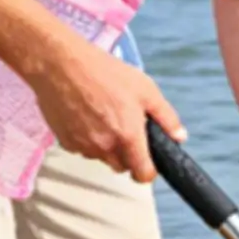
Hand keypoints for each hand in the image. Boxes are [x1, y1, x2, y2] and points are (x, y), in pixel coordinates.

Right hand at [28, 36, 183, 182]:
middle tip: (124, 127)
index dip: (148, 171)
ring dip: (106, 146)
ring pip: (101, 157)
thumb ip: (166, 117)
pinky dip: (86, 138)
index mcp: (128, 136)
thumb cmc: (104, 72)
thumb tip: (179, 137)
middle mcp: (105, 147)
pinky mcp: (65, 142)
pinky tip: (85, 115)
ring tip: (102, 115)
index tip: (147, 162)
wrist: (60, 64)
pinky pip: (82, 149)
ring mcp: (83, 146)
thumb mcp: (145, 89)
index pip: (142, 174)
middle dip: (126, 154)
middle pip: (121, 166)